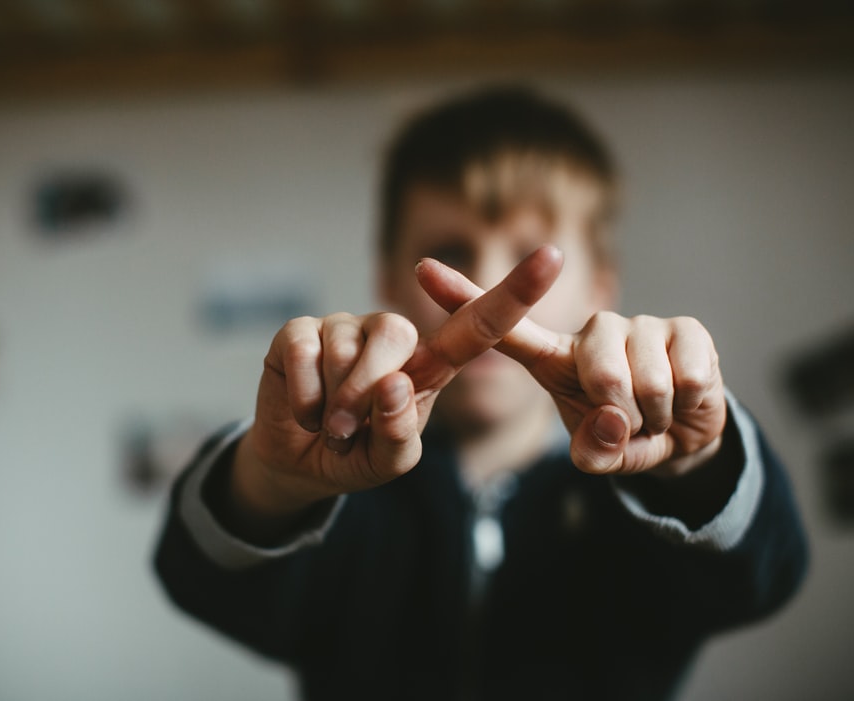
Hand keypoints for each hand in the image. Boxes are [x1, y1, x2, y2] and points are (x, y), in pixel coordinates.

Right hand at [233, 246, 564, 524]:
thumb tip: (393, 383)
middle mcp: (392, 335)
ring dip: (331, 403)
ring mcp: (346, 326)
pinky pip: (303, 352)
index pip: (479, 325)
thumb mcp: (389, 461)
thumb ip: (398, 434)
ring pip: (345, 350)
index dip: (516, 291)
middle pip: (397, 338)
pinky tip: (303, 409)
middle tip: (347, 432)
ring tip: (327, 424)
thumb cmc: (357, 454)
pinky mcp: (301, 329)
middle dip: (367, 394)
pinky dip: (303, 395)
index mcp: (430, 363)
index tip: (554, 256)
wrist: (298, 463)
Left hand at [416, 253, 726, 475]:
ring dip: (655, 416)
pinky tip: (683, 398)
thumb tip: (611, 422)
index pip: (504, 328)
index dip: (464, 297)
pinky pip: (686, 378)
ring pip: (645, 380)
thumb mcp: (601, 455)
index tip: (421, 268)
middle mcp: (593, 330)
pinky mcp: (685, 328)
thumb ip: (595, 451)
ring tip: (653, 413)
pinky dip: (686, 406)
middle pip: (600, 373)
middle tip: (629, 424)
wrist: (686, 437)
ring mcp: (640, 324)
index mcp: (555, 358)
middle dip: (623, 417)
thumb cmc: (627, 438)